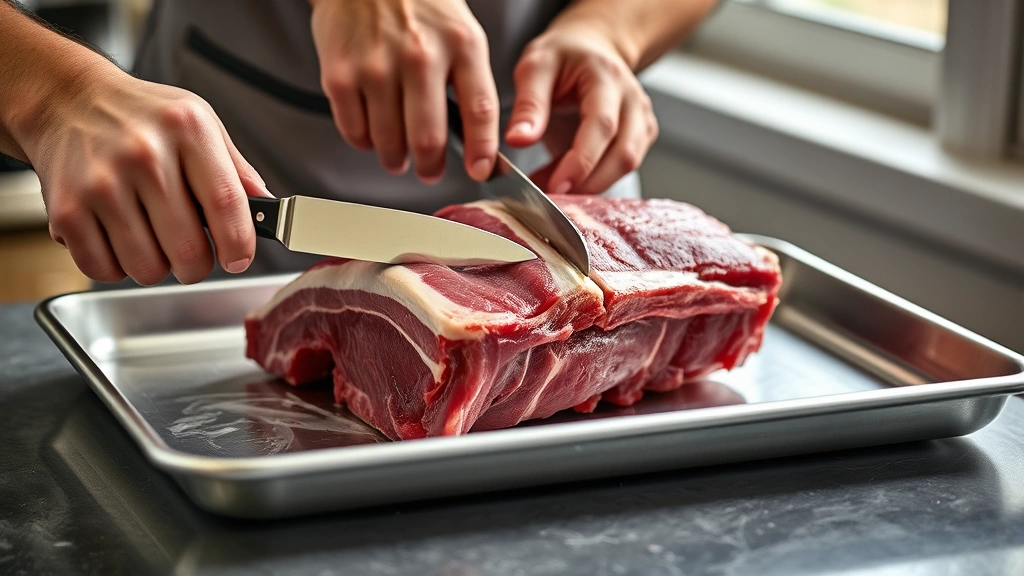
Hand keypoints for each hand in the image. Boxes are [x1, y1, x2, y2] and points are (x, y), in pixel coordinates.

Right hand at [24, 68, 267, 284]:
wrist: (66, 100)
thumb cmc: (142, 116)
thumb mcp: (200, 123)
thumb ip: (236, 170)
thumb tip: (268, 210)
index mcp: (186, 130)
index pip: (225, 202)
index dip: (238, 242)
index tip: (238, 258)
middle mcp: (143, 156)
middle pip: (187, 249)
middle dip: (197, 265)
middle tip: (192, 255)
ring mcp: (101, 184)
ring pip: (147, 268)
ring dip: (157, 268)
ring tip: (152, 240)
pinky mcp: (66, 210)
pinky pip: (103, 269)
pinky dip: (116, 268)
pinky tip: (119, 240)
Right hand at [310, 0, 498, 182]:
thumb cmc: (418, 7)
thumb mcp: (460, 35)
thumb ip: (470, 84)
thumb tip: (475, 141)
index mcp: (461, 45)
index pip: (480, 111)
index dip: (482, 150)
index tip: (480, 171)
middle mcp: (420, 56)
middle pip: (428, 139)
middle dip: (430, 167)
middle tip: (429, 170)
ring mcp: (377, 66)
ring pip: (389, 143)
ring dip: (395, 159)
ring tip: (397, 154)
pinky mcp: (340, 74)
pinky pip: (354, 132)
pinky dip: (364, 142)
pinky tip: (371, 130)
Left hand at [505, 20, 658, 195]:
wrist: (591, 49)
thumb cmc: (562, 57)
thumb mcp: (535, 67)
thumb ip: (528, 104)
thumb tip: (518, 141)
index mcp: (608, 77)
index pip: (602, 125)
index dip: (581, 161)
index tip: (555, 186)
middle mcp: (633, 100)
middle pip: (623, 154)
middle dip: (586, 182)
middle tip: (547, 195)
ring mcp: (642, 120)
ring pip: (627, 166)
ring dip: (589, 185)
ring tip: (551, 185)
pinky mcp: (641, 137)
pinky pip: (622, 169)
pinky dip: (594, 181)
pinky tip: (566, 178)